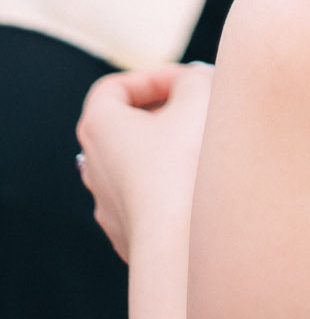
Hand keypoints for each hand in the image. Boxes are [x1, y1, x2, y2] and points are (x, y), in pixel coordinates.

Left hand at [78, 60, 211, 264]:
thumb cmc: (187, 159)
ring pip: (138, 165)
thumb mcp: (199, 92)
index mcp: (98, 126)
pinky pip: (150, 199)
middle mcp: (94, 167)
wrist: (183, 241)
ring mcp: (108, 206)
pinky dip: (172, 186)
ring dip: (170, 151)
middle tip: (202, 110)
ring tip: (207, 147)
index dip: (153, 77)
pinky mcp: (129, 236)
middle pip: (126, 126)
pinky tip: (202, 187)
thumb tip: (190, 84)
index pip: (115, 88)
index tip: (187, 82)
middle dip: (166, 112)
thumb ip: (193, 76)